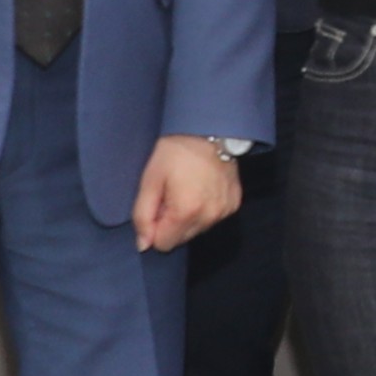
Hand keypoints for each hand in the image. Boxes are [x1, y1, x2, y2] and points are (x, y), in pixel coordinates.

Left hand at [131, 135, 242, 253]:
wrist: (209, 130)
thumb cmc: (175, 152)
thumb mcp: (150, 180)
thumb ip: (142, 215)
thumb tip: (143, 245)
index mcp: (186, 212)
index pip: (163, 244)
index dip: (155, 227)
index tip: (157, 204)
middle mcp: (209, 217)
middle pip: (181, 239)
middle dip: (171, 223)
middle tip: (171, 194)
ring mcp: (224, 211)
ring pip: (197, 230)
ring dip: (188, 217)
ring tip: (187, 189)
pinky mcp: (233, 204)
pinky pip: (212, 219)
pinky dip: (205, 209)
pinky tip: (202, 188)